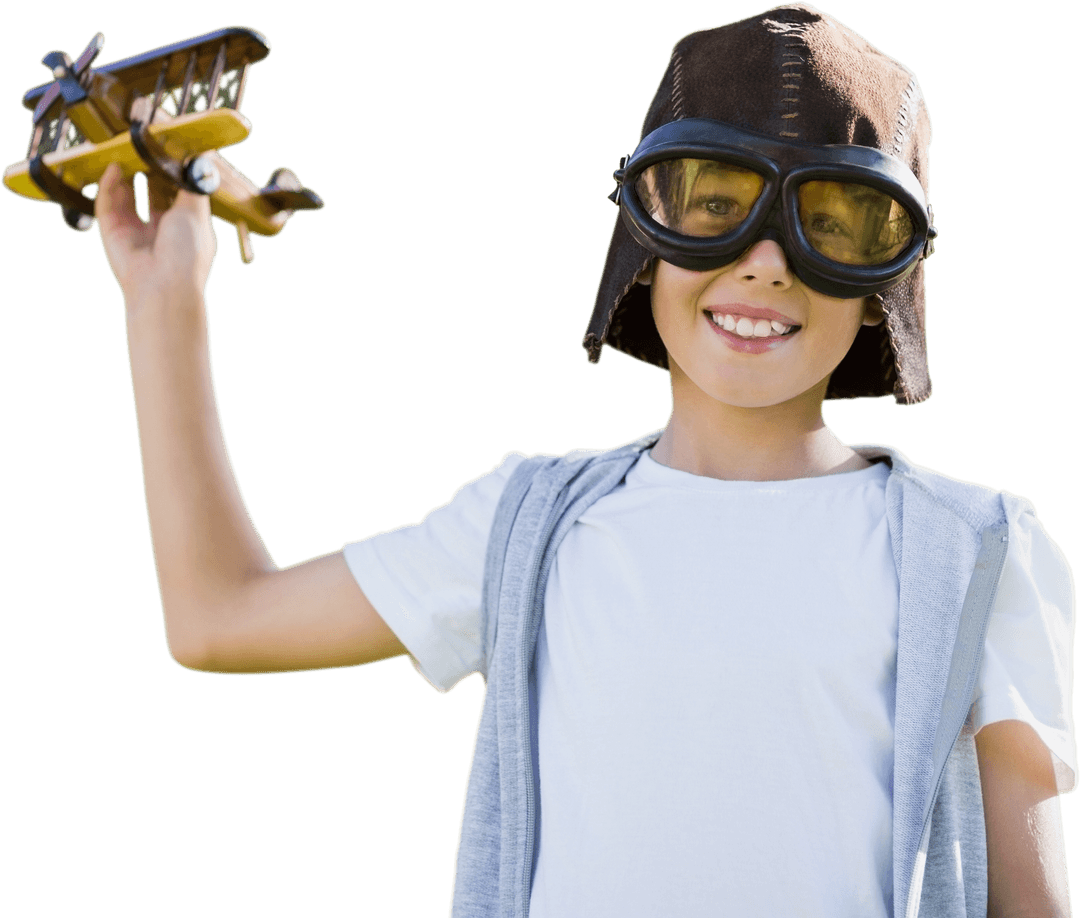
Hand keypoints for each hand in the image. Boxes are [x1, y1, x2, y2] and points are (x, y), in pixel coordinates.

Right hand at [95, 162, 217, 309]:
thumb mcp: (196, 213)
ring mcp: (135, 231)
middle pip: (150, 192)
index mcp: (185, 228)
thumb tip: (197, 163)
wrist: (165, 288)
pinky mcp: (114, 233)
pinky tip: (114, 168)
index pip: (177, 194)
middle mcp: (160, 230)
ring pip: (126, 195)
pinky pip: (107, 204)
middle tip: (145, 145)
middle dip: (148, 170)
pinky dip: (109, 185)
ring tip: (128, 150)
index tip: (168, 149)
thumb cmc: (188, 254)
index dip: (171, 173)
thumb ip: (192, 187)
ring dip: (127, 173)